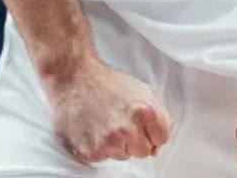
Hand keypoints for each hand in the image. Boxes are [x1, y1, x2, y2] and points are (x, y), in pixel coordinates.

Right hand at [41, 57, 172, 163]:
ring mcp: (110, 142)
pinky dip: (100, 147)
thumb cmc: (106, 82)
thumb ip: (159, 115)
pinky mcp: (92, 151)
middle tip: (120, 122)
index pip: (162, 138)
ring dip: (117, 145)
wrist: (73, 77)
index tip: (142, 125)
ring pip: (124, 156)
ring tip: (105, 123)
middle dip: (136, 140)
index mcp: (145, 111)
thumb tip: (159, 141)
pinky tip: (94, 129)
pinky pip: (105, 158)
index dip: (153, 132)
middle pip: (144, 151)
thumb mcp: (142, 90)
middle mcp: (129, 129)